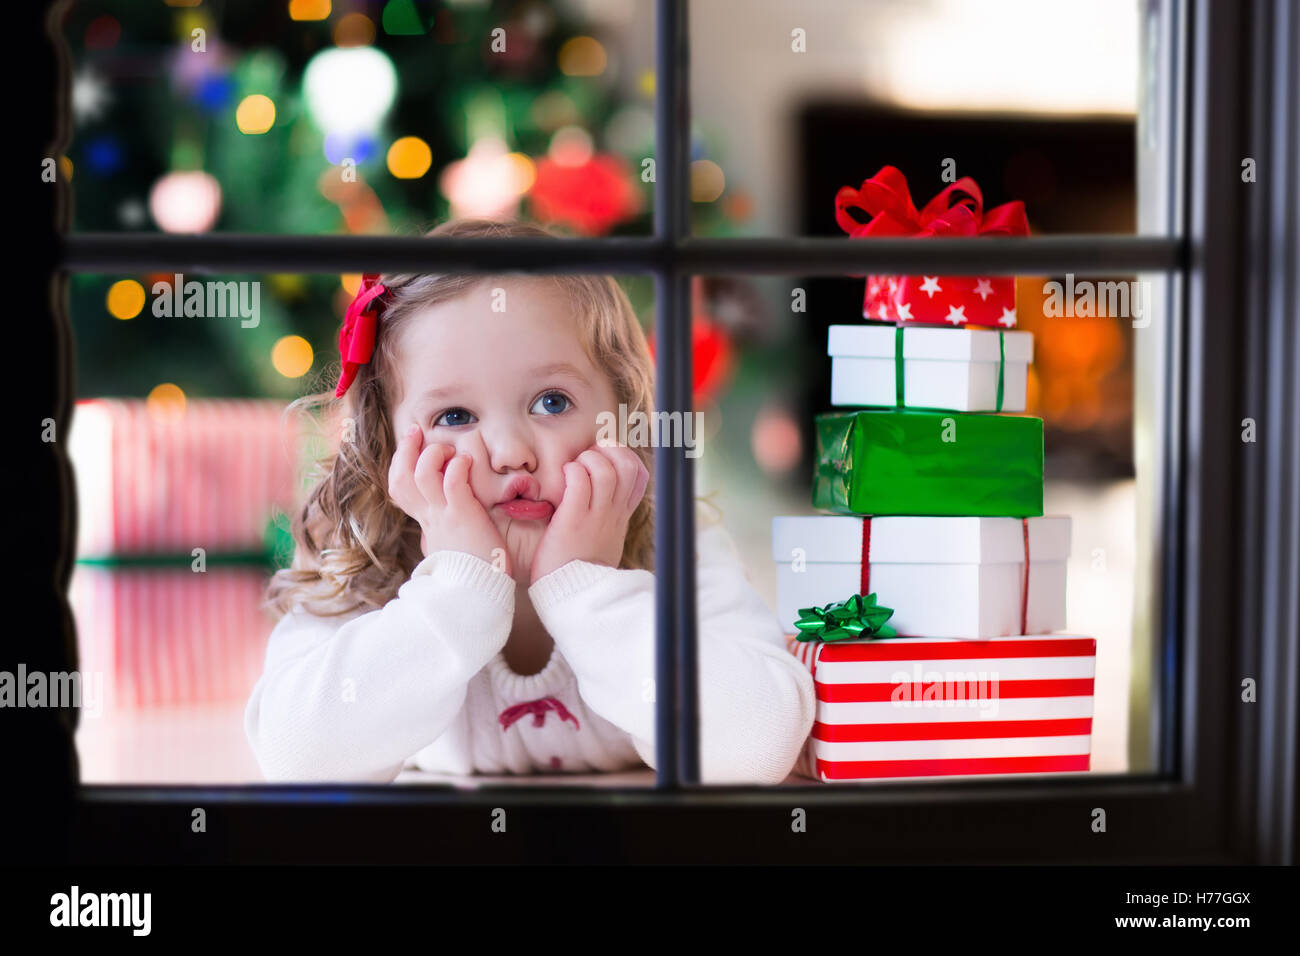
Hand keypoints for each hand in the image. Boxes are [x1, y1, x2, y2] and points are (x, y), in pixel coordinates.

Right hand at [387, 423, 509, 574]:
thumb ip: (445, 530)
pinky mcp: (462, 517)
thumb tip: (441, 523)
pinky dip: (457, 466)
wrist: (478, 594)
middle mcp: (430, 518)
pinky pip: (451, 483)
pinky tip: (467, 461)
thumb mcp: (451, 546)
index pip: (400, 488)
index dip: (401, 462)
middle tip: (417, 431)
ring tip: (448, 450)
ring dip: (433, 455)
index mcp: (427, 523)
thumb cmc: (473, 572)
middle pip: (400, 479)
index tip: (412, 444)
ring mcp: (443, 517)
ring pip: (421, 475)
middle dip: (406, 450)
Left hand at [529, 443, 649, 584]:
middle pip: (628, 466)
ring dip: (588, 459)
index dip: (625, 457)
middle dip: (608, 450)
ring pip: (605, 470)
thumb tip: (599, 500)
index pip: (639, 476)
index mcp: (620, 517)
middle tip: (588, 457)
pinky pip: (579, 482)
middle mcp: (613, 514)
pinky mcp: (573, 520)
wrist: (572, 598)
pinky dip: (572, 471)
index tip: (605, 459)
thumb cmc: (580, 570)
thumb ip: (605, 519)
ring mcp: (596, 517)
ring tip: (575, 468)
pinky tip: (564, 477)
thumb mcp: (604, 542)